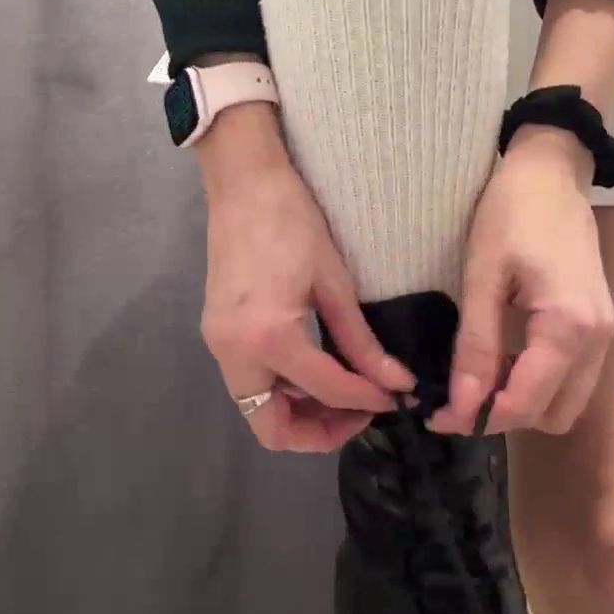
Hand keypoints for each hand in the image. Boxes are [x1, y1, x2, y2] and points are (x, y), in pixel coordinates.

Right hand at [199, 110, 413, 451]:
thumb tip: (395, 384)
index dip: (366, 401)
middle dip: (318, 431)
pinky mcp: (217, 334)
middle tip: (360, 412)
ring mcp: (219, 345)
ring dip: (300, 412)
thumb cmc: (292, 219)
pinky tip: (316, 367)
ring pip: (258, 410)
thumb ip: (361, 341)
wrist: (243, 182)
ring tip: (344, 392)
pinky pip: (251, 382)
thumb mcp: (334, 281)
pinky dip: (283, 388)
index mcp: (268, 337)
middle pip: (271, 428)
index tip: (396, 399)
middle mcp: (234, 353)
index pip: (326, 389)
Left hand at [430, 126, 613, 436]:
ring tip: (476, 380)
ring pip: (567, 403)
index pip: (525, 403)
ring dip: (524, 403)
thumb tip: (462, 405)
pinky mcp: (601, 325)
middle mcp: (597, 341)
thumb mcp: (482, 276)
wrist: (552, 171)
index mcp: (568, 328)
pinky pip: (573, 378)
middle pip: (552, 415)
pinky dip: (539, 383)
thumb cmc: (510, 212)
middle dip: (505, 416)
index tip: (435, 416)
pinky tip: (502, 361)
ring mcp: (605, 334)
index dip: (479, 419)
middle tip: (456, 397)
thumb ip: (476, 345)